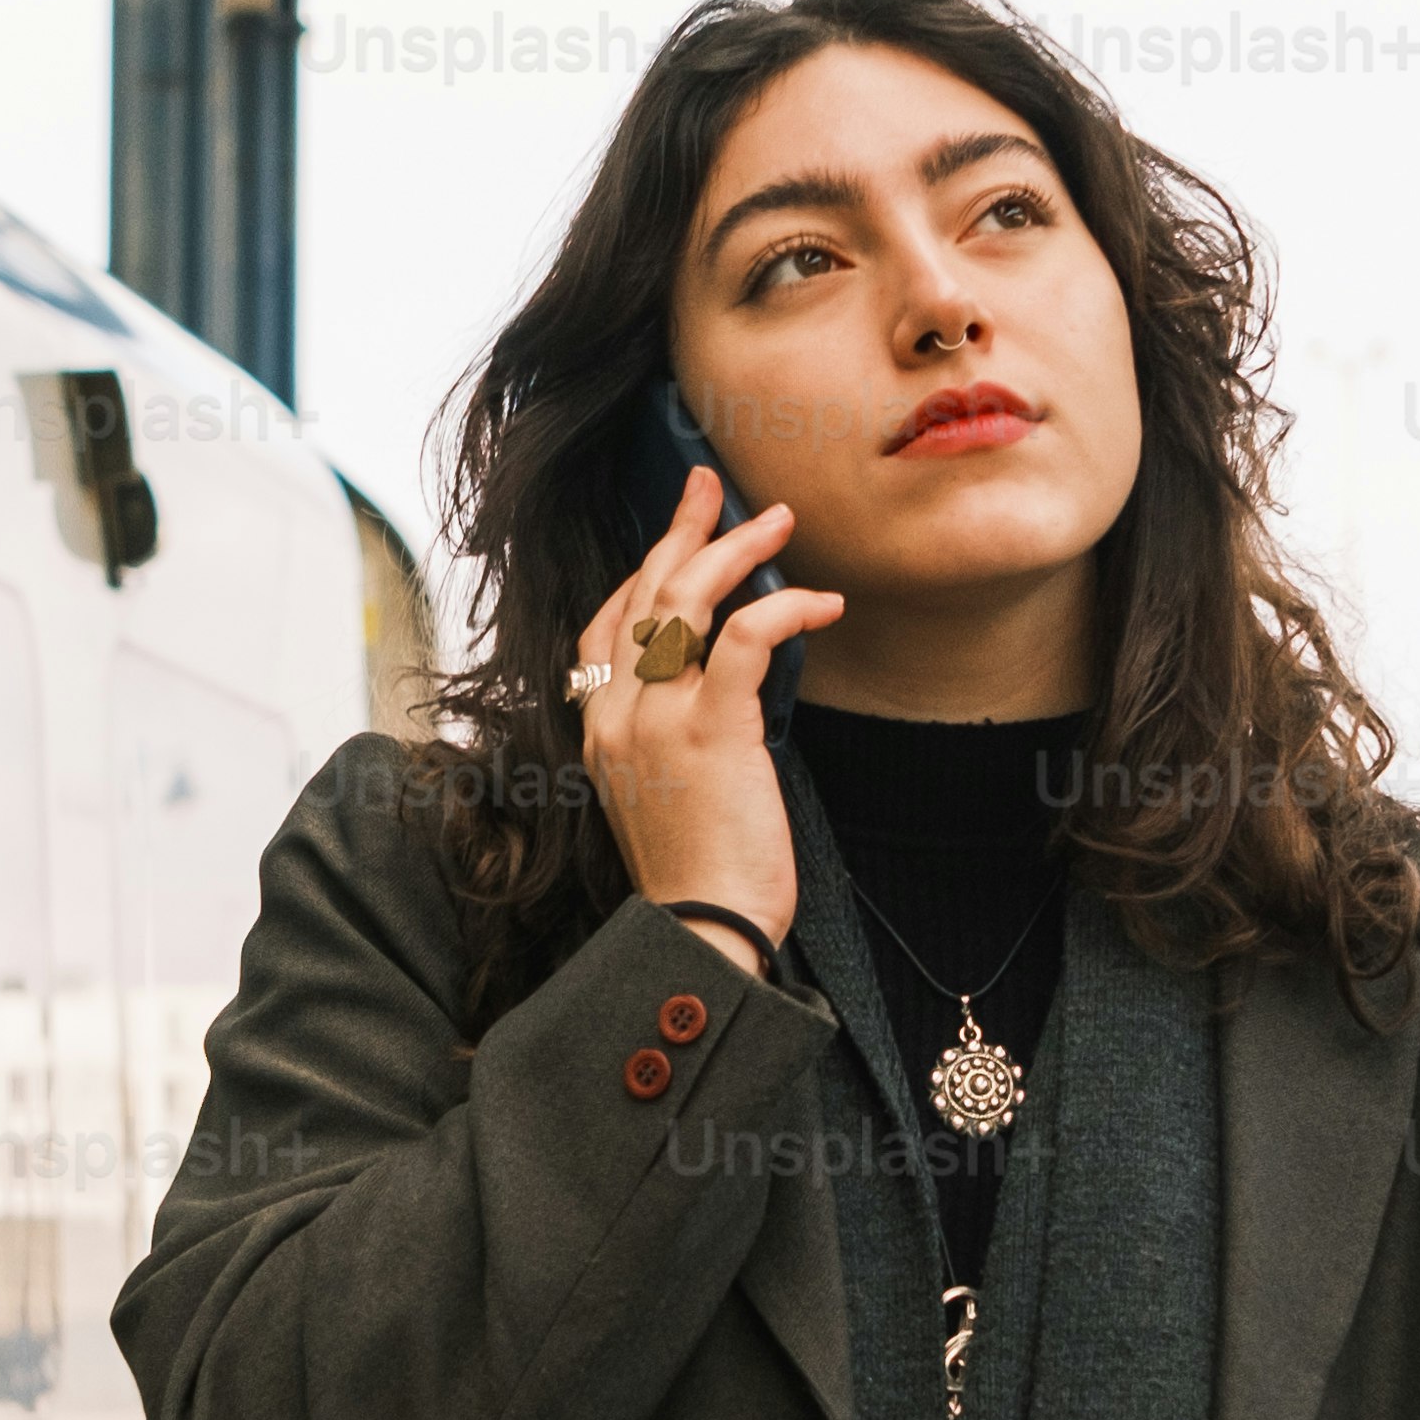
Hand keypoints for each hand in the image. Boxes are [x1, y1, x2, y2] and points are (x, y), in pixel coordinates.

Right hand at [578, 465, 841, 946]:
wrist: (700, 933)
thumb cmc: (698, 876)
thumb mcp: (662, 796)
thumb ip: (672, 740)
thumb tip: (722, 694)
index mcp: (599, 732)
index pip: (604, 629)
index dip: (640, 572)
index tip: (676, 535)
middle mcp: (615, 716)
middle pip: (642, 596)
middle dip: (680, 531)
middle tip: (713, 486)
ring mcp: (656, 722)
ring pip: (683, 602)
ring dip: (733, 550)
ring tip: (777, 520)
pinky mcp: (710, 732)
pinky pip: (741, 639)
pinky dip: (782, 608)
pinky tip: (821, 602)